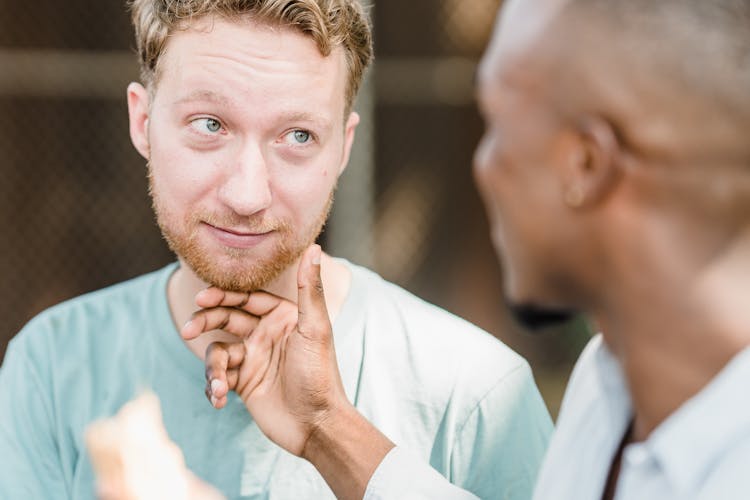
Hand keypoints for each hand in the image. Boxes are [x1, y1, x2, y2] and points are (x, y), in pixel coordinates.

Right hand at [180, 244, 350, 455]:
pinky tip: (219, 399)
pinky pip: (218, 377)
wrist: (316, 424)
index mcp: (283, 317)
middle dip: (205, 321)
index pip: (247, 298)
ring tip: (219, 384)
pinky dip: (214, 387)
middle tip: (188, 329)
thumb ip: (310, 288)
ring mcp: (253, 359)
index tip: (203, 297)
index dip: (224, 295)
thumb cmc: (319, 373)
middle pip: (226, 318)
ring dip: (212, 367)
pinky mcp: (244, 384)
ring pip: (218, 351)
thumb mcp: (315, 328)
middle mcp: (266, 334)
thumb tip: (314, 247)